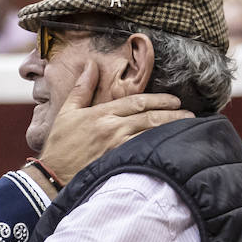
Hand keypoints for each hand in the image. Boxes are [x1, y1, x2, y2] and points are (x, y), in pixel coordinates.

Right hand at [39, 62, 192, 181]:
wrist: (51, 177)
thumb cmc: (60, 146)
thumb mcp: (66, 113)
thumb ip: (82, 89)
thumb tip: (91, 65)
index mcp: (100, 114)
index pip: (137, 102)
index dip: (159, 100)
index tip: (175, 100)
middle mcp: (112, 128)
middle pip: (149, 117)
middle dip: (172, 114)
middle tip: (189, 113)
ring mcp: (117, 147)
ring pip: (151, 134)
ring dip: (171, 130)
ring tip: (188, 128)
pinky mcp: (119, 164)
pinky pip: (145, 153)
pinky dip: (161, 148)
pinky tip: (173, 148)